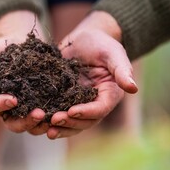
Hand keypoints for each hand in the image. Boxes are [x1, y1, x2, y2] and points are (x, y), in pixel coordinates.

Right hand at [0, 10, 49, 134]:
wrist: (24, 43)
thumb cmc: (3, 47)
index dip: (0, 105)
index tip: (13, 99)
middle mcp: (8, 108)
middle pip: (12, 123)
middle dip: (25, 121)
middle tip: (38, 113)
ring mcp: (26, 108)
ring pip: (30, 126)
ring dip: (40, 125)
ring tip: (52, 117)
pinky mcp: (42, 104)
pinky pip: (47, 117)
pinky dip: (53, 117)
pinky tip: (63, 113)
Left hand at [47, 11, 137, 138]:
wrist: (83, 40)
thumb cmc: (101, 44)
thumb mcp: (113, 53)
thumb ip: (122, 70)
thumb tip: (133, 88)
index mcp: (108, 95)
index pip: (99, 109)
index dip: (86, 112)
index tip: (72, 111)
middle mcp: (93, 103)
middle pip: (84, 121)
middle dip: (70, 123)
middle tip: (54, 120)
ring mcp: (77, 103)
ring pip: (70, 122)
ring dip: (59, 128)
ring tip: (45, 129)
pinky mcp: (62, 99)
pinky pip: (57, 112)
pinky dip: (48, 120)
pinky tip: (36, 121)